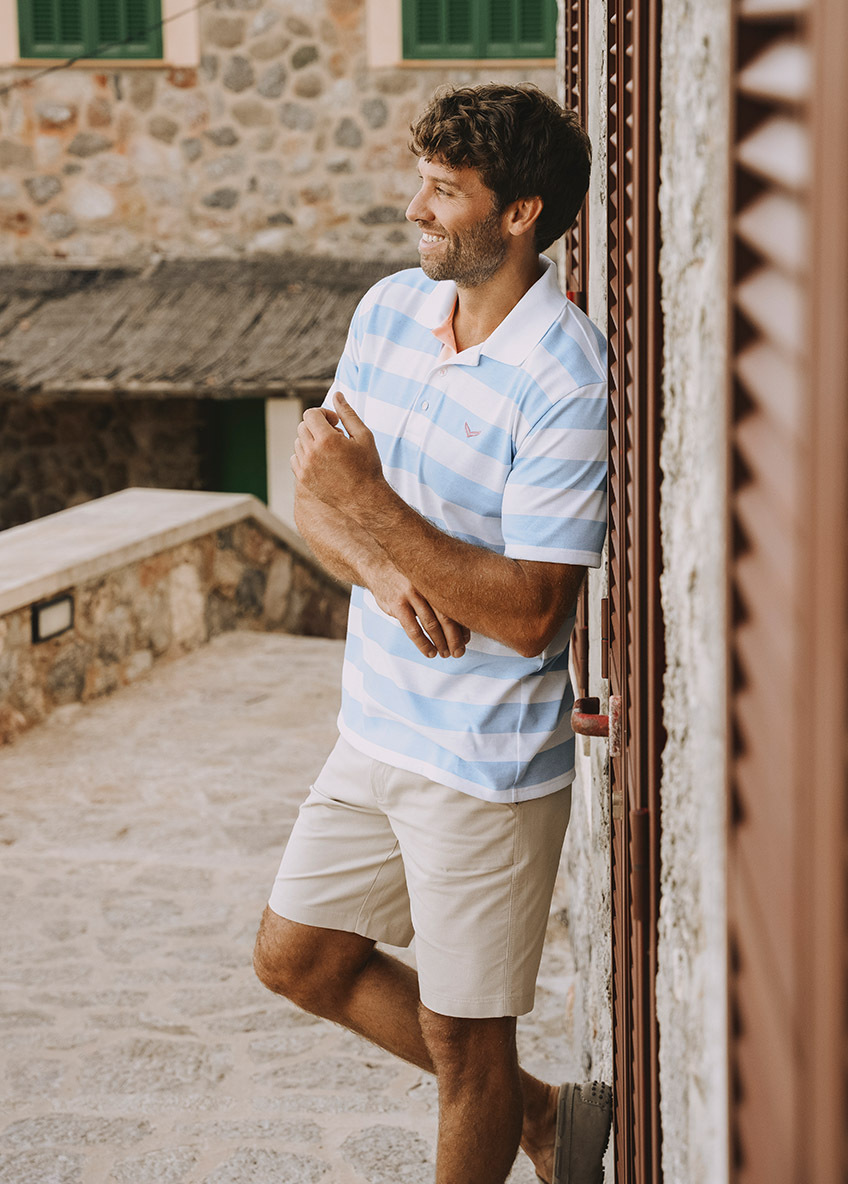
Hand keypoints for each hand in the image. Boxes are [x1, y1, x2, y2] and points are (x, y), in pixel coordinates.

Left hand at [292, 392, 382, 510]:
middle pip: (302, 426)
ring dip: (312, 441)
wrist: (365, 499)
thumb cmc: (368, 466)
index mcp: (327, 439)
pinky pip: (295, 458)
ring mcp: (305, 467)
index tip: (335, 423)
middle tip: (335, 437)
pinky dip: (305, 456)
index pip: (310, 414)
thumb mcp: (363, 436)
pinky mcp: (303, 479)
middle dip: (317, 427)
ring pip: (298, 442)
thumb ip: (348, 413)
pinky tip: (322, 461)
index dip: (323, 414)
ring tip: (331, 452)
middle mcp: (312, 452)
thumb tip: (337, 394)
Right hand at [369, 563, 470, 659]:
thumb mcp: (425, 578)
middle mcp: (428, 585)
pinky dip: (423, 643)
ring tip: (445, 654)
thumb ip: (439, 594)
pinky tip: (430, 652)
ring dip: (440, 643)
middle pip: (447, 616)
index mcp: (439, 579)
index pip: (457, 606)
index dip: (464, 625)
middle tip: (459, 652)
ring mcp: (412, 594)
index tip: (467, 640)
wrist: (377, 564)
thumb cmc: (408, 576)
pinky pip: (413, 629)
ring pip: (431, 624)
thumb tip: (461, 619)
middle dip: (455, 638)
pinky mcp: (397, 604)